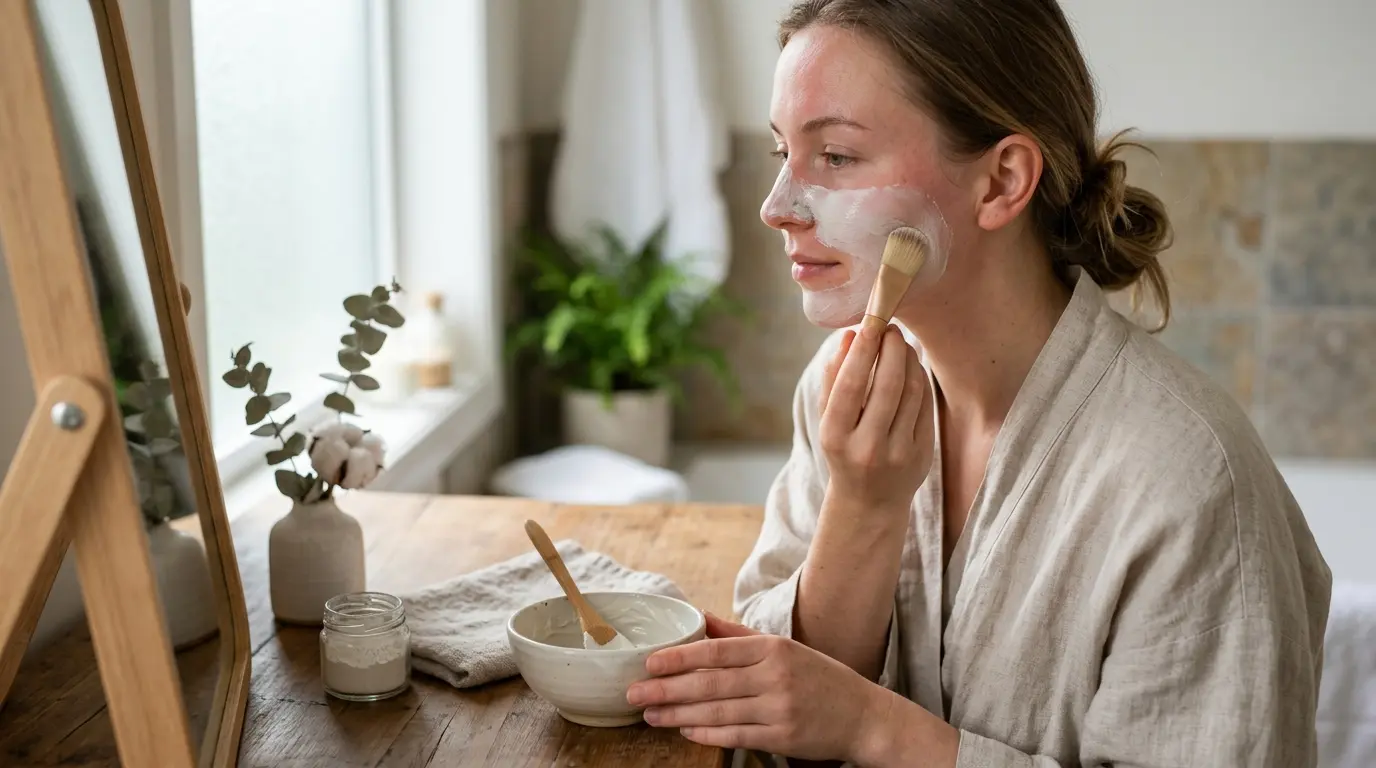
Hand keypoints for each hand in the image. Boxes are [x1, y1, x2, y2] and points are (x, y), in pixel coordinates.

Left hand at [625, 614, 884, 762]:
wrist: (863, 715)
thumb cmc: (819, 678)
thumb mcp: (784, 648)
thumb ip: (740, 635)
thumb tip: (701, 617)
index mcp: (773, 648)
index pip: (717, 650)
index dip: (680, 657)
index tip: (650, 662)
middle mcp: (775, 676)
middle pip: (710, 683)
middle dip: (667, 689)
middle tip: (635, 692)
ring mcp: (779, 709)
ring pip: (717, 712)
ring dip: (677, 714)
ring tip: (650, 714)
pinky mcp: (782, 737)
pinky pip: (734, 735)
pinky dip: (706, 733)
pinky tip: (684, 729)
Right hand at [818, 324, 933, 513]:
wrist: (868, 502)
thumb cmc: (843, 450)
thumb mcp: (827, 421)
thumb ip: (833, 379)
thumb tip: (848, 336)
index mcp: (836, 437)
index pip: (851, 385)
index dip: (862, 351)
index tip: (869, 323)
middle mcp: (867, 447)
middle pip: (887, 384)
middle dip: (892, 349)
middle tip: (891, 329)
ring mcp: (899, 453)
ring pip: (911, 392)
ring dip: (908, 360)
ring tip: (901, 344)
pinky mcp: (922, 454)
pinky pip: (925, 405)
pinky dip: (919, 379)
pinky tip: (911, 367)